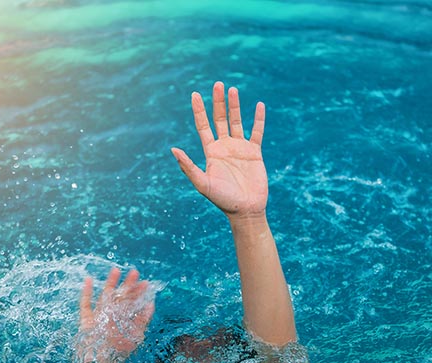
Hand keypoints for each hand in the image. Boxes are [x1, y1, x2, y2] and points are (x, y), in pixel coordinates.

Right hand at [76, 267, 154, 362]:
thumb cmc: (117, 355)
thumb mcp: (134, 337)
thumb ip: (142, 320)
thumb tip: (151, 304)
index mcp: (124, 322)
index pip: (133, 304)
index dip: (139, 293)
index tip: (146, 283)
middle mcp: (112, 318)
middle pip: (120, 298)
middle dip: (128, 285)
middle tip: (135, 272)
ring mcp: (98, 318)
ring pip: (104, 297)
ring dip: (110, 284)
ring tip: (116, 270)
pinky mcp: (85, 322)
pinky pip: (85, 305)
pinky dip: (86, 293)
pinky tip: (88, 280)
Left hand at [171, 81, 267, 219]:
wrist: (245, 210)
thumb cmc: (223, 200)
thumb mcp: (203, 183)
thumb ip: (188, 167)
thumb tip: (173, 149)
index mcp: (211, 152)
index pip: (203, 126)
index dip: (199, 110)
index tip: (195, 94)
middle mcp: (224, 147)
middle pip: (220, 119)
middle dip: (217, 102)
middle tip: (217, 83)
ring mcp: (240, 148)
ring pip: (237, 122)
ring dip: (235, 106)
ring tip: (232, 89)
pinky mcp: (255, 152)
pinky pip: (257, 132)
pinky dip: (258, 119)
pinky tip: (258, 105)